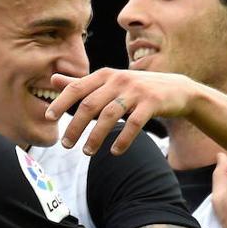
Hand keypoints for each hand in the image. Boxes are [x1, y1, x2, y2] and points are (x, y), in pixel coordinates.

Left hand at [46, 68, 202, 155]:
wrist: (177, 89)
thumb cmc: (136, 89)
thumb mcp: (109, 83)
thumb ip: (82, 83)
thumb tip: (53, 79)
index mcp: (105, 74)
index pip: (77, 87)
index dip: (61, 102)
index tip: (48, 118)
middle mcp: (119, 79)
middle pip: (90, 105)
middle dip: (75, 126)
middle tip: (65, 145)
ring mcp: (136, 90)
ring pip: (109, 116)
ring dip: (96, 137)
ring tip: (87, 153)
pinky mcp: (153, 102)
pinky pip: (134, 124)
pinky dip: (123, 139)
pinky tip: (115, 152)